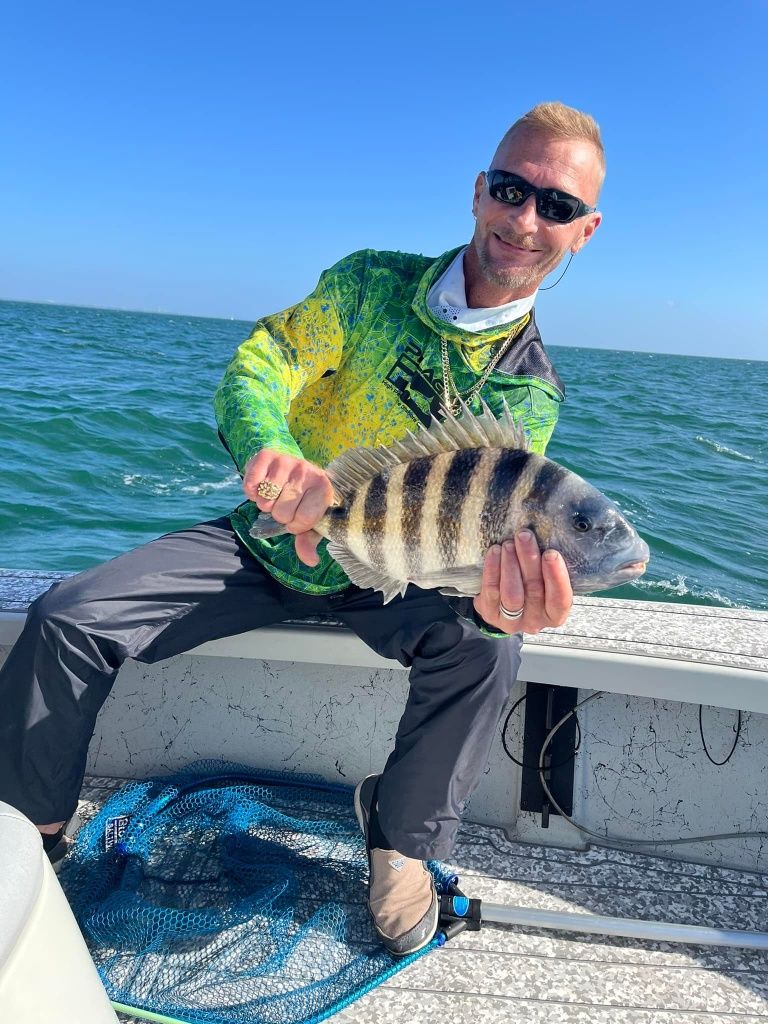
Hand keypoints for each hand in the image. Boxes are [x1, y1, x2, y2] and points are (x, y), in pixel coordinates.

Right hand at [243, 449, 334, 566]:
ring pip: (265, 501)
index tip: (299, 518)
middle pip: (282, 513)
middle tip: (286, 505)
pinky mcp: (266, 455)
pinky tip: (263, 488)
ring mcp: (286, 461)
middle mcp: (307, 470)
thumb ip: (309, 540)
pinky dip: (252, 493)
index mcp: (324, 487)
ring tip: (276, 496)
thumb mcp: (311, 521)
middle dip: (281, 515)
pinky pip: (251, 486)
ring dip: (266, 504)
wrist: (295, 469)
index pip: (304, 519)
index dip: (297, 525)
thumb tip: (311, 561)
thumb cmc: (305, 500)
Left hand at [473, 530, 572, 634]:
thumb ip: (550, 565)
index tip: (551, 553)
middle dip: (529, 560)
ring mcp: (512, 621)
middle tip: (525, 536)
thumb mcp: (545, 581)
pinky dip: (492, 569)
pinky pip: (491, 591)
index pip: (560, 599)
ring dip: (510, 565)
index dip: (557, 577)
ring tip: (508, 544)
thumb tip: (551, 534)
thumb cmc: (531, 586)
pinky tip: (494, 552)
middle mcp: (535, 621)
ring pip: (512, 593)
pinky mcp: (491, 615)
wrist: (502, 604)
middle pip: (534, 590)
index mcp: (555, 613)